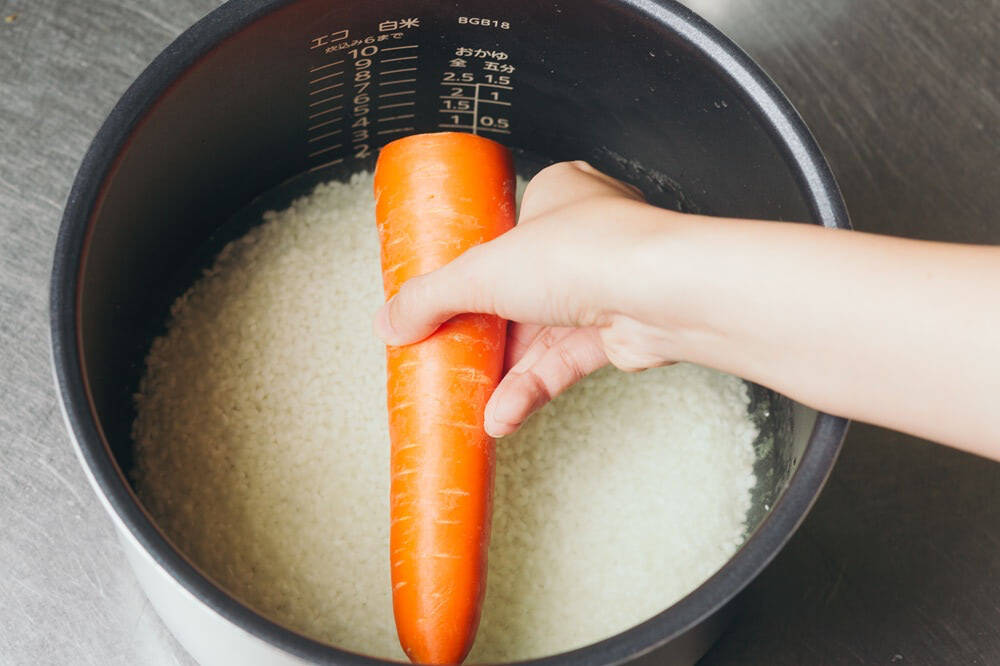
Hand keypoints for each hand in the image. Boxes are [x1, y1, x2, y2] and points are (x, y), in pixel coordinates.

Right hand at [374, 161, 682, 436]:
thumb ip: (430, 297)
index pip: (500, 235)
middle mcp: (581, 239)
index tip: (434, 301)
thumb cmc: (591, 251)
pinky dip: (529, 389)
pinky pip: (562, 364)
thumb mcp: (482, 270)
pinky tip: (501, 414)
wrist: (662, 295)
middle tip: (444, 356)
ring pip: (539, 335)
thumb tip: (389, 320)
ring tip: (467, 400)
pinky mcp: (615, 333)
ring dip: (502, 373)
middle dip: (480, 333)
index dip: (466, 270)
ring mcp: (601, 287)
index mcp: (555, 196)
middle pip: (515, 292)